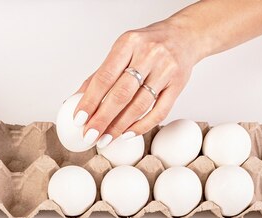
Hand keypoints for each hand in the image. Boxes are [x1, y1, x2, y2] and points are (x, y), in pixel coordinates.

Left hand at [74, 17, 201, 147]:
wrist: (184, 35)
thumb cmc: (148, 45)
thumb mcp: (122, 50)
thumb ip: (101, 74)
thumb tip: (77, 99)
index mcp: (128, 43)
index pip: (104, 77)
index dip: (90, 100)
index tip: (79, 119)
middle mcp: (148, 54)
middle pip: (121, 94)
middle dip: (102, 118)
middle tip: (90, 135)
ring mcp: (165, 70)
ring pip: (139, 106)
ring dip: (119, 126)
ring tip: (105, 139)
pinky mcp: (178, 84)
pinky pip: (159, 112)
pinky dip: (141, 126)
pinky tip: (127, 134)